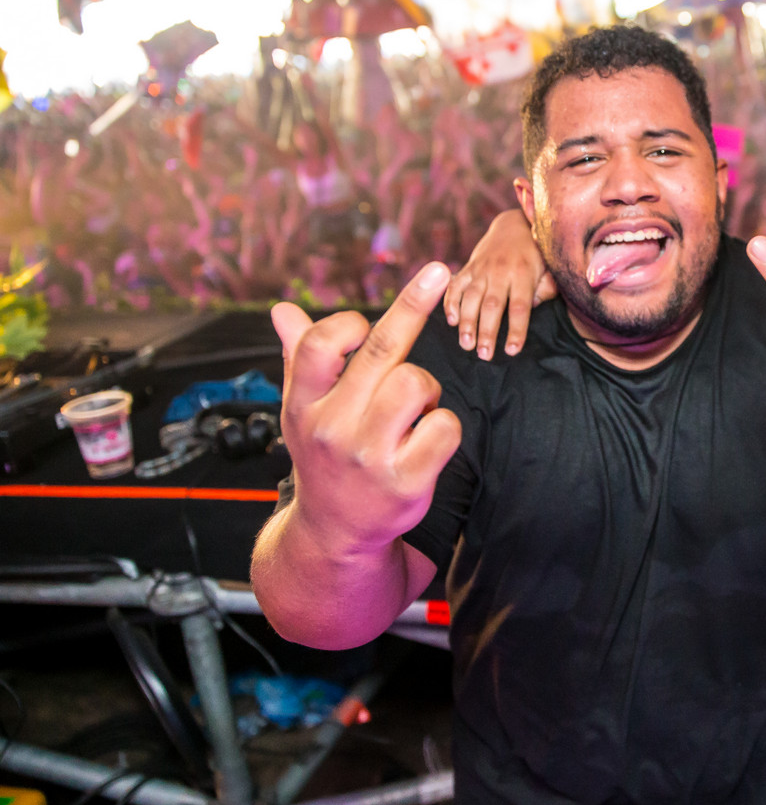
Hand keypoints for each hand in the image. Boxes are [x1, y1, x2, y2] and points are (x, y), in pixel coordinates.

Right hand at [271, 262, 461, 554]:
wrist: (334, 533)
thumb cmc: (324, 455)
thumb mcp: (303, 410)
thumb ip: (298, 357)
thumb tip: (281, 310)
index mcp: (303, 405)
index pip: (322, 344)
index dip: (348, 322)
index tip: (366, 317)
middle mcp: (332, 428)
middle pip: (381, 353)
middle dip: (414, 305)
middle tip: (439, 271)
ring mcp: (369, 457)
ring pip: (417, 384)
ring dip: (426, 389)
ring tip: (413, 410)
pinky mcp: (406, 482)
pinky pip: (445, 427)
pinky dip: (444, 427)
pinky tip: (426, 441)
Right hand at [443, 207, 555, 358]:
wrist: (514, 226)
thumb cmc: (536, 254)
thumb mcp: (549, 268)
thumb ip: (546, 288)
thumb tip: (536, 307)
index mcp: (524, 274)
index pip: (520, 307)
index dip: (516, 329)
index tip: (512, 350)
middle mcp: (501, 272)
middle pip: (492, 305)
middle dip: (487, 332)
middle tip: (484, 355)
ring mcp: (481, 269)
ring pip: (471, 298)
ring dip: (467, 323)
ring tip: (466, 345)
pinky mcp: (468, 267)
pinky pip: (455, 285)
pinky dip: (450, 302)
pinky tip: (451, 321)